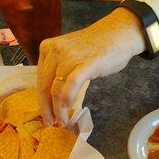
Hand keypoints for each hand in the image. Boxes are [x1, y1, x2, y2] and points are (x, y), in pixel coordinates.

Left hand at [37, 7, 145, 124]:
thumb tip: (55, 95)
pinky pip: (70, 86)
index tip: (46, 114)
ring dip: (58, 110)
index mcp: (48, 48)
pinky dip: (66, 103)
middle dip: (46, 109)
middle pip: (44, 86)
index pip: (40, 79)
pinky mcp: (84, 65)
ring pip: (56, 90)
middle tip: (51, 124)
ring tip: (62, 122)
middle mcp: (54, 51)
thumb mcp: (70, 54)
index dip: (41, 100)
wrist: (118, 34)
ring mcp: (69, 58)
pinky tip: (67, 113)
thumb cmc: (97, 46)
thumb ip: (60, 69)